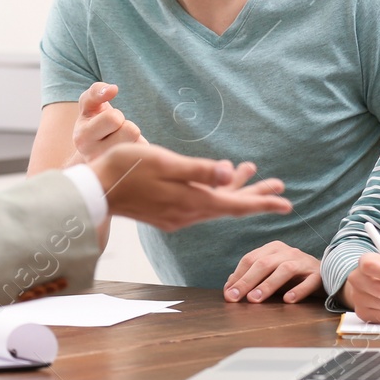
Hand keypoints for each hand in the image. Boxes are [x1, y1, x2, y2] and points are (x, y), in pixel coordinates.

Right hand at [72, 81, 145, 162]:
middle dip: (126, 126)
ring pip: (140, 144)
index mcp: (83, 137)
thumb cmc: (93, 123)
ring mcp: (110, 170)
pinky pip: (146, 155)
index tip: (109, 121)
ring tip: (122, 142)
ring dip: (134, 139)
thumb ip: (96, 91)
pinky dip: (140, 151)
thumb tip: (112, 89)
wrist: (92, 154)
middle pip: (131, 130)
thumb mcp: (88, 106)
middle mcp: (94, 157)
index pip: (113, 118)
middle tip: (116, 131)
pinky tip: (129, 155)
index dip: (116, 115)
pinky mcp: (126, 176)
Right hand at [88, 142, 288, 231]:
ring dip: (233, 189)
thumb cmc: (125, 170)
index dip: (262, 202)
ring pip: (214, 203)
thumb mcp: (164, 163)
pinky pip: (198, 203)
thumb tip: (227, 171)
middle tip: (279, 187)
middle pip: (229, 206)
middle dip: (255, 195)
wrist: (92, 190)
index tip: (286, 203)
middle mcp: (187, 214)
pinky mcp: (165, 213)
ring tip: (249, 170)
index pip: (236, 205)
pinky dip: (213, 192)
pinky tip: (214, 182)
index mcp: (191, 202)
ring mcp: (175, 215)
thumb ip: (197, 170)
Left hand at [224, 241, 321, 303]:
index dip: (237, 276)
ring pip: (284, 270)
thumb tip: (229, 285)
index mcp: (273, 249)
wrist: (329, 273)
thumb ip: (252, 277)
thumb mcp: (271, 274)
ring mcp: (304, 262)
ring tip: (255, 299)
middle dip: (246, 281)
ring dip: (268, 285)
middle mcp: (287, 252)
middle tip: (234, 297)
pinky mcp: (319, 275)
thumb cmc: (294, 276)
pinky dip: (298, 291)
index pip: (250, 259)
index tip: (227, 293)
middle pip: (264, 264)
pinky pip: (308, 282)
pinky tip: (288, 300)